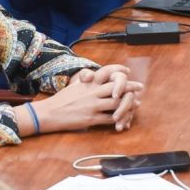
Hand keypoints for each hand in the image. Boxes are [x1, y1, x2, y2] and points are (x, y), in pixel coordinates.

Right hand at [25, 75, 143, 134]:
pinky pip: (110, 118)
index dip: (119, 71)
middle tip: (139, 87)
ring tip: (136, 104)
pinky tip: (124, 119)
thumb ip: (85, 79)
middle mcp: (92, 91)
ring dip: (128, 104)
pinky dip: (119, 119)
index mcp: (88, 82)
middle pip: (117, 87)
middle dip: (130, 87)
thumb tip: (92, 74)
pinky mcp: (91, 118)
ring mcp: (93, 105)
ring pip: (116, 103)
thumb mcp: (74, 85)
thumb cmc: (62, 98)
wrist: (50, 113)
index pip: (107, 72)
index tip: (127, 72)